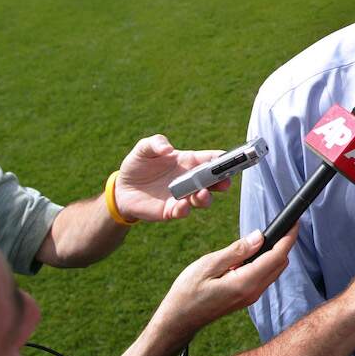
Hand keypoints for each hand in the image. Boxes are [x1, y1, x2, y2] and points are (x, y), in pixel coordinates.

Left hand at [115, 134, 231, 221]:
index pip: (211, 159)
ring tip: (202, 194)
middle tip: (225, 182)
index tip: (231, 160)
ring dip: (206, 197)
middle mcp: (190, 180)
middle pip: (213, 181)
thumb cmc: (138, 164)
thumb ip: (156, 143)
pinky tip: (183, 205)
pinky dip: (185, 209)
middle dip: (223, 181)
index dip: (223, 159)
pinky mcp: (171, 210)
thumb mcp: (144, 148)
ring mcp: (183, 196)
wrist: (123, 188)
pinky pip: (183, 212)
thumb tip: (168, 149)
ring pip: (202, 199)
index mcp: (188, 162)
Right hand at [152, 227, 295, 343]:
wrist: (178, 320)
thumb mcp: (208, 265)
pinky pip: (263, 277)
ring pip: (273, 271)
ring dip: (275, 253)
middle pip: (280, 264)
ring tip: (266, 236)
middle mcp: (253, 292)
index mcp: (245, 283)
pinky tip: (252, 254)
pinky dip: (265, 263)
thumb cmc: (187, 292)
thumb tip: (259, 236)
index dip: (288, 238)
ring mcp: (250, 297)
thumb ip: (236, 251)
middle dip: (284, 244)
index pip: (276, 257)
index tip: (294, 222)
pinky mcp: (246, 298)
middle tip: (280, 225)